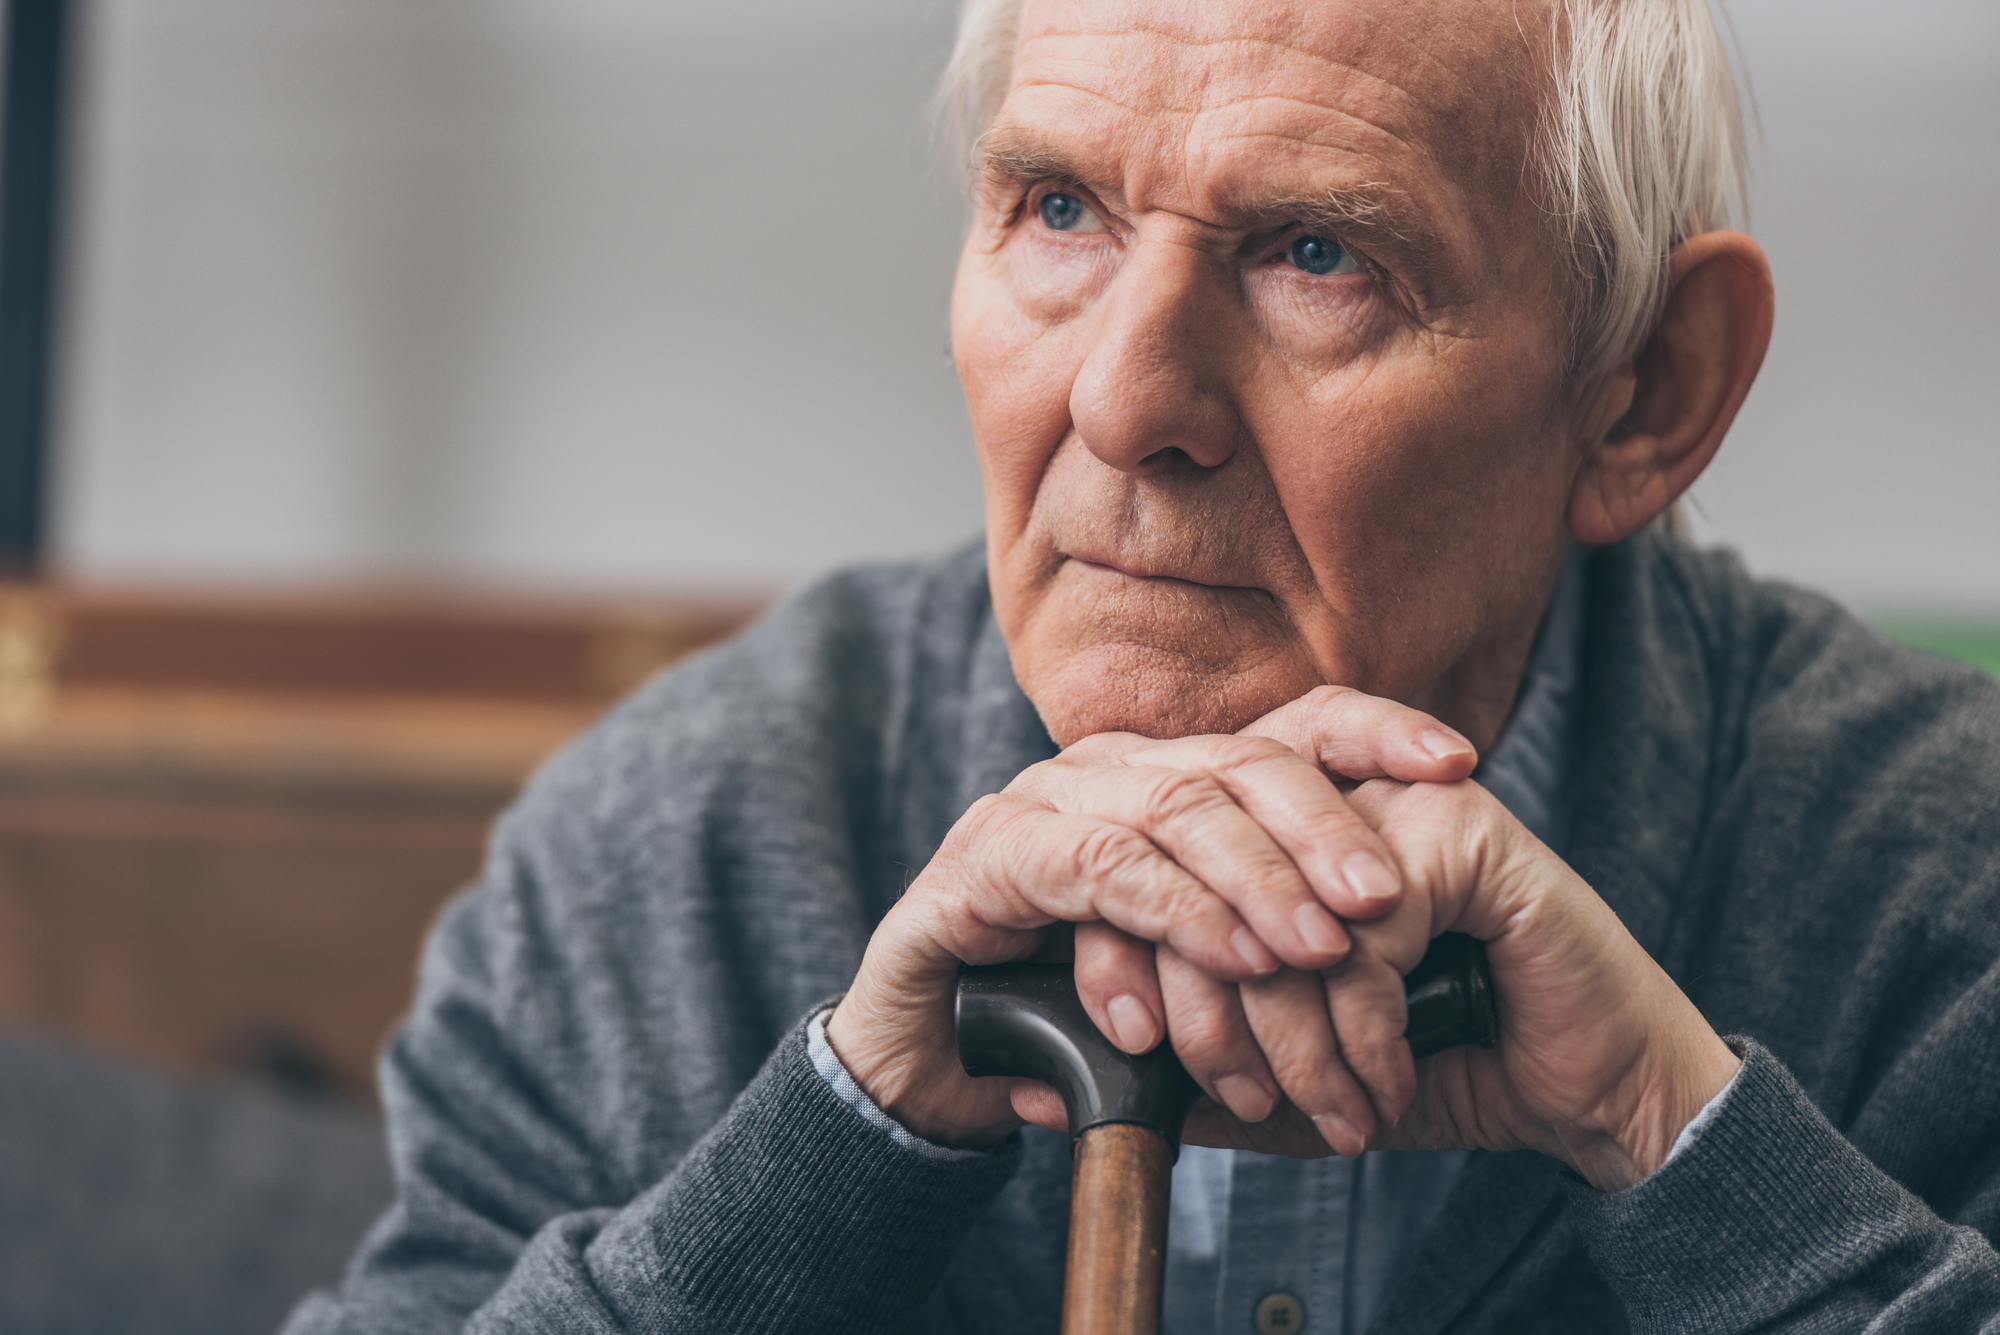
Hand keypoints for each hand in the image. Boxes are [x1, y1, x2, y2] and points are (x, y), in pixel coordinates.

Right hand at [822, 687, 1476, 1146]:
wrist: (926, 1064)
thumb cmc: (1072, 1016)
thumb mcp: (1196, 979)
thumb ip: (1265, 944)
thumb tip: (1383, 951)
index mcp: (1167, 780)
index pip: (1285, 728)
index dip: (1375, 732)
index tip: (1460, 765)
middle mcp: (1108, 773)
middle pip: (1240, 760)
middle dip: (1325, 825)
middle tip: (1389, 899)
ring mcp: (1041, 804)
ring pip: (1175, 805)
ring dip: (1259, 879)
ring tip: (1321, 948)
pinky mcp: (987, 860)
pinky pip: (1098, 865)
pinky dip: (1174, 911)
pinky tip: (1232, 958)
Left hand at [1065, 770, 1740, 1190]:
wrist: (1592, 1089)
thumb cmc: (1445, 1065)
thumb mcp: (1293, 1070)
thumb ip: (1194, 1065)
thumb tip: (1065, 1086)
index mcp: (1269, 831)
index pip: (1151, 863)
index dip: (1130, 962)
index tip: (1143, 1061)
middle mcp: (1322, 793)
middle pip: (1197, 884)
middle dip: (1208, 1016)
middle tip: (1241, 1101)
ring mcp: (1391, 797)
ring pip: (1273, 916)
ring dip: (1289, 1040)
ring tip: (1323, 1113)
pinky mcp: (1460, 827)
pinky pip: (1361, 936)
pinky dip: (1363, 1030)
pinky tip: (1384, 1083)